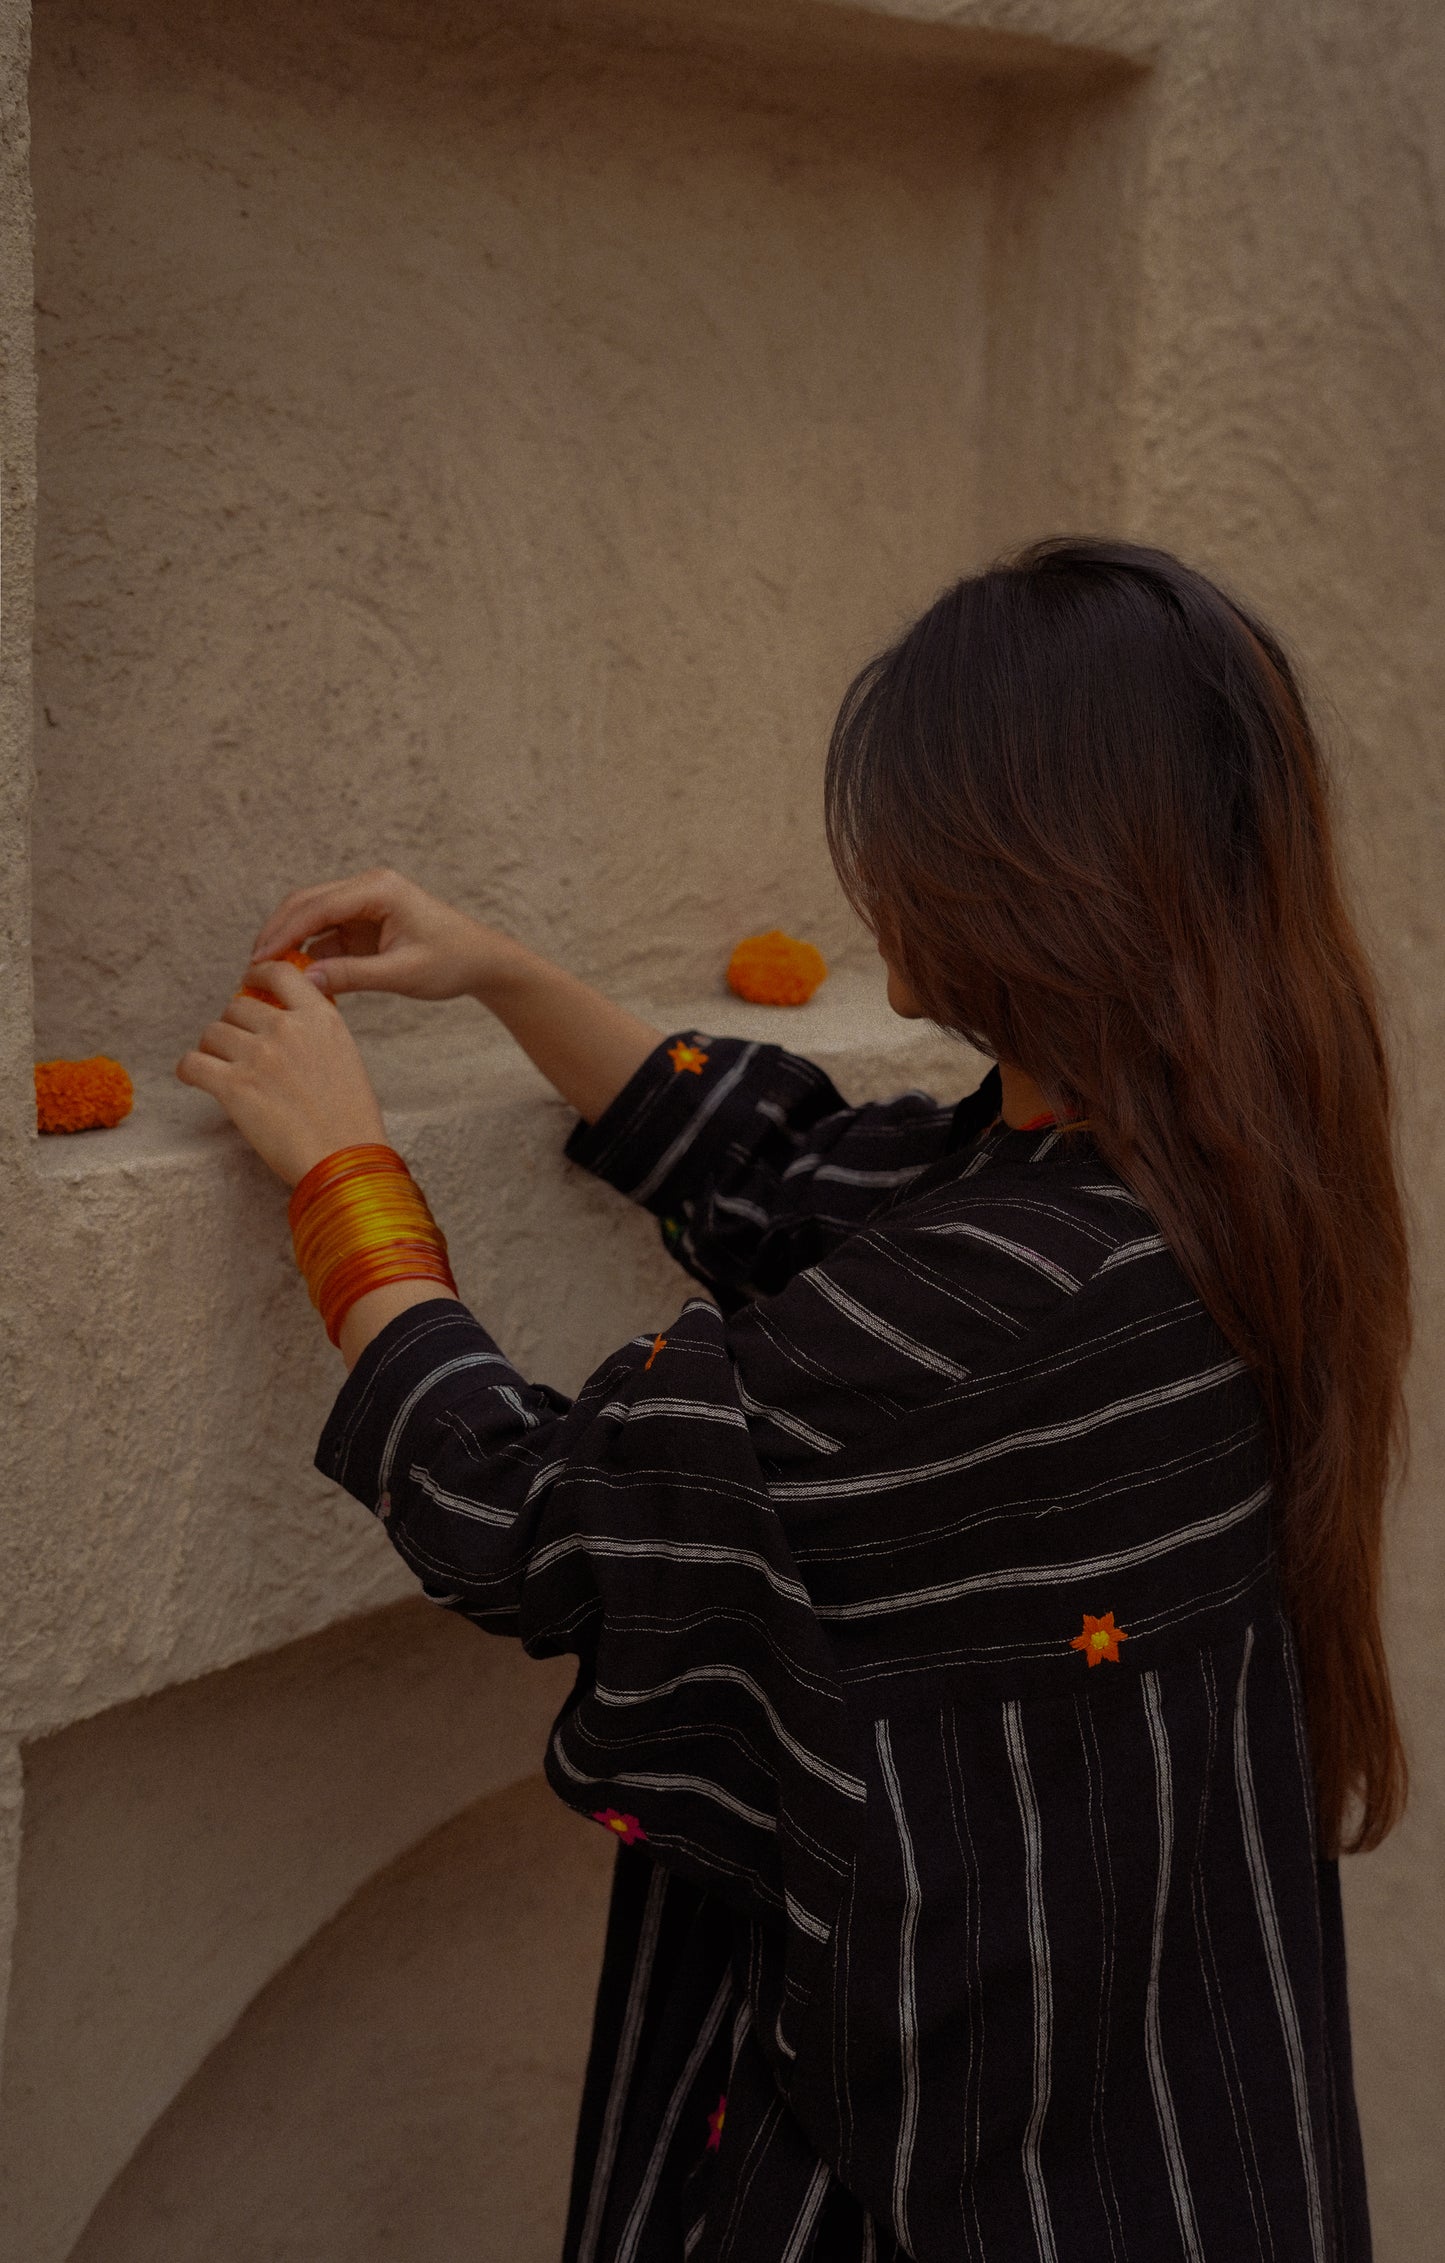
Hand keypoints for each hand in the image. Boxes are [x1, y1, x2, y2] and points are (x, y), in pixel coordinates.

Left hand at [176, 958, 388, 1185]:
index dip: (257, 974)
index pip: (278, 972)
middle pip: (236, 1006)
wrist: (344, 1159)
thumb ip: (314, 1031)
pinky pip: (191, 1063)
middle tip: (238, 1049)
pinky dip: (189, 1070)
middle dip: (234, 1025)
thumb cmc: (350, 1118)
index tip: (248, 983)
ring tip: (221, 1069)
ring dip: (212, 1049)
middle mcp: (286, 1028)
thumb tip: (283, 1020)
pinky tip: (197, 1079)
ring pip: (211, 1033)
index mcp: (319, 1018)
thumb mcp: (345, 1056)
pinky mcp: (233, 1086)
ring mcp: (257, 1056)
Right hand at [250, 867, 517, 1002]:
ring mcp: (363, 904)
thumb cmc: (451, 962)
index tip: (258, 958)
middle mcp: (367, 888)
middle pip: (306, 903)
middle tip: (252, 967)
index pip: (318, 906)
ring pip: (311, 917)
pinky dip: (307, 953)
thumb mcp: (402, 974)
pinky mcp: (362, 922)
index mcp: (379, 889)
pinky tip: (292, 977)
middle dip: (277, 933)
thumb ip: (353, 976)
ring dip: (289, 942)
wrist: (481, 960)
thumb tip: (303, 981)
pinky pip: (325, 934)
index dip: (283, 932)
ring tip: (264, 975)